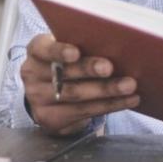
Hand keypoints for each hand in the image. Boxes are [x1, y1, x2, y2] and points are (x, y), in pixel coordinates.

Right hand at [20, 33, 139, 135]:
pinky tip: (129, 100)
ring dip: (106, 90)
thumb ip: (83, 43)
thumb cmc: (68, 62)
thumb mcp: (68, 49)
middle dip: (89, 70)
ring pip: (76, 95)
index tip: (76, 53)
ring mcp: (38, 99)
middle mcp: (33, 75)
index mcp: (37, 51)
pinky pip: (84, 112)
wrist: (51, 95)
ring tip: (129, 85)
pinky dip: (110, 105)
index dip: (59, 51)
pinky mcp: (50, 119)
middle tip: (110, 68)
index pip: (43, 49)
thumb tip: (118, 42)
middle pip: (63, 74)